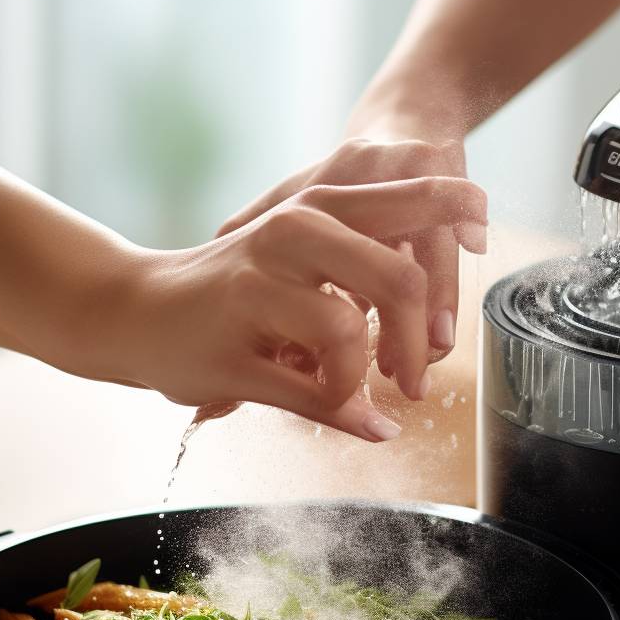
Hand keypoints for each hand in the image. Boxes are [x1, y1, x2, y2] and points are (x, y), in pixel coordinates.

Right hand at [106, 176, 486, 440]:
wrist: (137, 308)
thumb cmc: (234, 284)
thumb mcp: (301, 249)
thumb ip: (366, 256)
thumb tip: (442, 292)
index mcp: (316, 208)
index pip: (409, 195)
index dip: (458, 210)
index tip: (482, 235)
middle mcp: (289, 238)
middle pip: (395, 279)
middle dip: (417, 339)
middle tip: (415, 374)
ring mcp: (256, 292)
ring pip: (346, 335)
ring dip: (364, 377)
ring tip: (352, 390)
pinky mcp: (233, 353)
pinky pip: (314, 393)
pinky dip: (350, 417)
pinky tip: (367, 424)